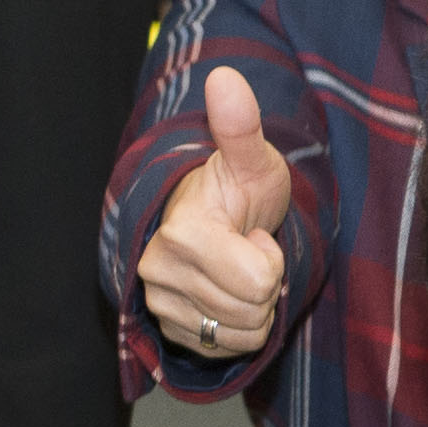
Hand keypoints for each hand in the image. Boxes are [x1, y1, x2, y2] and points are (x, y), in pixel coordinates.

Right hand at [138, 64, 292, 362]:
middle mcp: (158, 271)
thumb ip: (240, 125)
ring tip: (236, 270)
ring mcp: (159, 303)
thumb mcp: (251, 159)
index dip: (269, 257)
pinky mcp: (166, 329)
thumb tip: (225, 76)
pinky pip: (227, 349)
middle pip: (252, 309)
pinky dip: (238, 328)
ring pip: (242, 333)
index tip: (251, 232)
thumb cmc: (236, 189)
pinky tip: (226, 294)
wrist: (209, 217)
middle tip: (245, 250)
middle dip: (263, 283)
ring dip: (253, 306)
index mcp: (181, 233)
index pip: (259, 282)